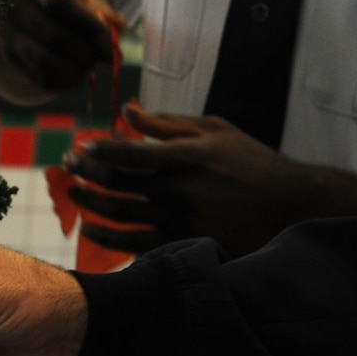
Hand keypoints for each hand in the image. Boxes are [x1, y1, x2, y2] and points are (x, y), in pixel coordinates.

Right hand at [0, 0, 121, 103]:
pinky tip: (78, 77)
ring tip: (91, 65)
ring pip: (43, 62)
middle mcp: (10, 5)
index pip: (58, 3)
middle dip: (85, 52)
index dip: (88, 25)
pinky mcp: (9, 56)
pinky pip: (38, 78)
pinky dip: (64, 83)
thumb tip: (117, 26)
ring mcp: (5, 32)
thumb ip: (100, 3)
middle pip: (51, 36)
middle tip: (106, 56)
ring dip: (75, 70)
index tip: (111, 41)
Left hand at [65, 103, 356, 254]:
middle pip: (115, 182)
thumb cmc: (251, 161)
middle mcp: (175, 189)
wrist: (287, 205)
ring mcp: (177, 219)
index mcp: (182, 156)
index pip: (126, 152)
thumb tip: (128, 112)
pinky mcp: (182, 242)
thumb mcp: (214, 129)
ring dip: (89, 203)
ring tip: (73, 193)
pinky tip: (92, 230)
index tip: (80, 146)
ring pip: (118, 213)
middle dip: (86, 173)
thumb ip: (168, 123)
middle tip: (69, 166)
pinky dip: (108, 237)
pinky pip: (134, 243)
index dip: (97, 150)